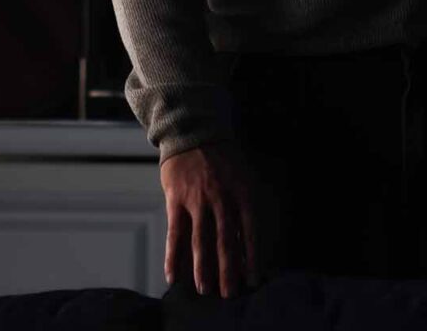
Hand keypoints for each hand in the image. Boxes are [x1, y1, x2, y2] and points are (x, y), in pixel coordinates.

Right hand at [160, 140, 267, 296]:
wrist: (192, 131)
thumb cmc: (221, 158)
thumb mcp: (241, 176)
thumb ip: (242, 207)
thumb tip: (245, 243)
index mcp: (242, 192)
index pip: (249, 232)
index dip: (251, 258)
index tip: (253, 280)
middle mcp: (221, 198)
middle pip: (226, 241)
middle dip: (228, 270)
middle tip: (229, 294)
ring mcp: (197, 199)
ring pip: (201, 241)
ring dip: (203, 268)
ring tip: (206, 290)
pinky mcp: (176, 200)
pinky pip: (174, 233)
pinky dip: (173, 257)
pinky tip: (174, 275)